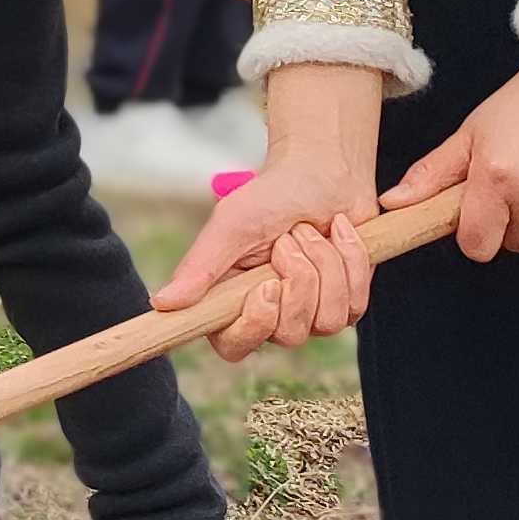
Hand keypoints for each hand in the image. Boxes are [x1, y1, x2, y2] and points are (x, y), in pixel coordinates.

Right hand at [152, 62, 386, 359]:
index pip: (234, 346)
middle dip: (297, 277)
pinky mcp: (347, 304)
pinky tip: (338, 233)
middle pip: (289, 334)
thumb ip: (200, 267)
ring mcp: (312, 314)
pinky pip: (356, 303)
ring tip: (310, 231)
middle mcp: (272, 315)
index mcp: (232, 301)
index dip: (253, 326)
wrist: (322, 173)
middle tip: (288, 239)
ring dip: (324, 263)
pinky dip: (349, 259)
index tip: (267, 288)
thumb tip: (162, 303)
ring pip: (328, 321)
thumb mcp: (230, 225)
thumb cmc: (269, 196)